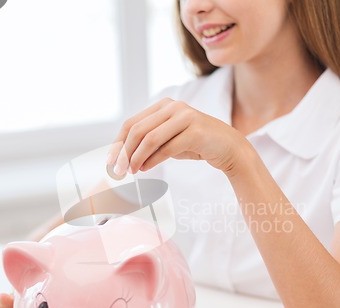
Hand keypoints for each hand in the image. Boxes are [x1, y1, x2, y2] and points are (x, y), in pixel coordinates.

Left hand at [108, 98, 247, 175]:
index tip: (111, 161)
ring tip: (132, 171)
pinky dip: (153, 161)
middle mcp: (174, 107)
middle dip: (125, 152)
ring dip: (137, 157)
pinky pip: (167, 148)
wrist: (228, 147)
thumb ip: (149, 142)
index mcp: (164, 105)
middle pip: (138, 130)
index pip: (132, 123)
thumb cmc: (196, 144)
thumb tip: (122, 157)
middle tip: (118, 171)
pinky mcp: (196, 131)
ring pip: (150, 138)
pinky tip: (146, 169)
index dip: (118, 143)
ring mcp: (186, 117)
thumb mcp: (169, 140)